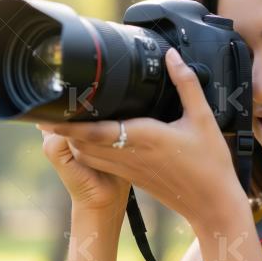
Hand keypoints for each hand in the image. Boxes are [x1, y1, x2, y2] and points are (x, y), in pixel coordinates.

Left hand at [38, 48, 247, 228]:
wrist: (213, 204)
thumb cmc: (210, 164)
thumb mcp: (203, 118)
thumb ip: (185, 83)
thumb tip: (170, 56)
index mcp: (144, 138)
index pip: (95, 130)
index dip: (70, 121)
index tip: (53, 109)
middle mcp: (130, 155)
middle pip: (83, 142)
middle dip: (64, 127)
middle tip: (48, 108)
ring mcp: (129, 169)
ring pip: (88, 154)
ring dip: (74, 139)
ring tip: (63, 119)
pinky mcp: (132, 177)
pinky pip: (101, 162)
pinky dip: (89, 149)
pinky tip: (91, 137)